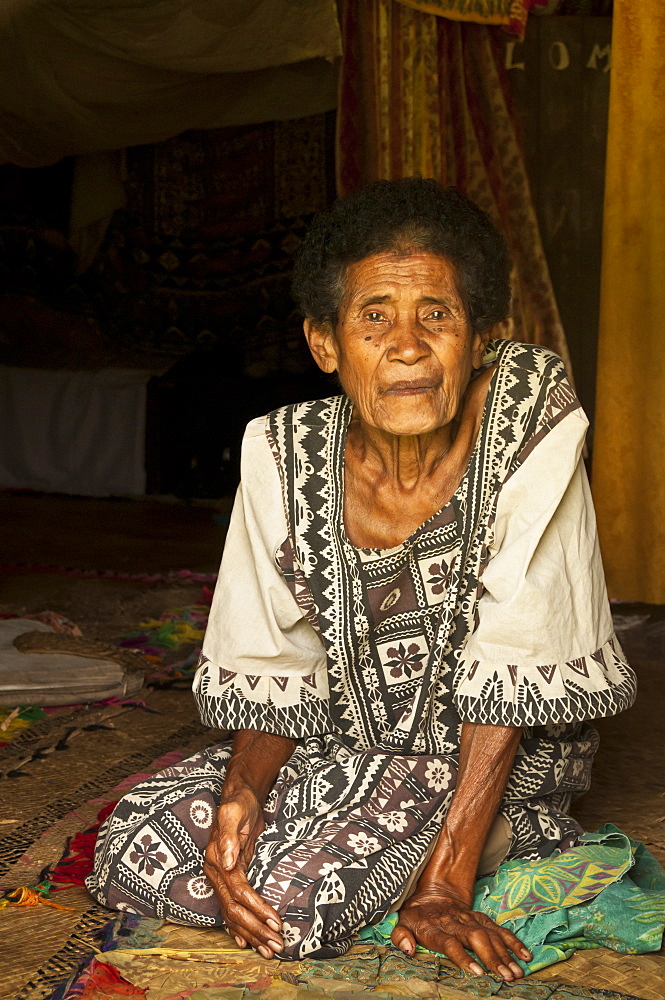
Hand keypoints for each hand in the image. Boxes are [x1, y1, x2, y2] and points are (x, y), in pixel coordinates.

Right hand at [203, 785, 283, 958]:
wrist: (238, 797)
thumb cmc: (239, 803)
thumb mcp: (234, 812)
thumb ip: (228, 834)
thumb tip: (228, 860)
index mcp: (216, 861)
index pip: (239, 892)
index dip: (257, 909)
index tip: (276, 922)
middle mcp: (216, 873)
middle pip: (235, 910)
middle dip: (256, 930)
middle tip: (277, 946)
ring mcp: (221, 878)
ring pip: (233, 914)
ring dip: (251, 935)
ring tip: (269, 950)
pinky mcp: (230, 879)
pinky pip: (232, 909)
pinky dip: (239, 928)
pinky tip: (246, 942)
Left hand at [391, 884, 530, 980]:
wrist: (434, 893)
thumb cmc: (417, 915)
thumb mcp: (402, 922)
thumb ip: (401, 935)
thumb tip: (408, 950)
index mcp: (436, 928)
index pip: (450, 943)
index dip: (463, 957)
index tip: (477, 972)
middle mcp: (457, 924)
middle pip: (476, 939)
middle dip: (492, 958)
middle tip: (504, 976)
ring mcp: (472, 920)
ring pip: (490, 935)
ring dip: (505, 954)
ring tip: (516, 973)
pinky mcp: (482, 919)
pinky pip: (499, 929)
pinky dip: (513, 942)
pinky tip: (524, 956)